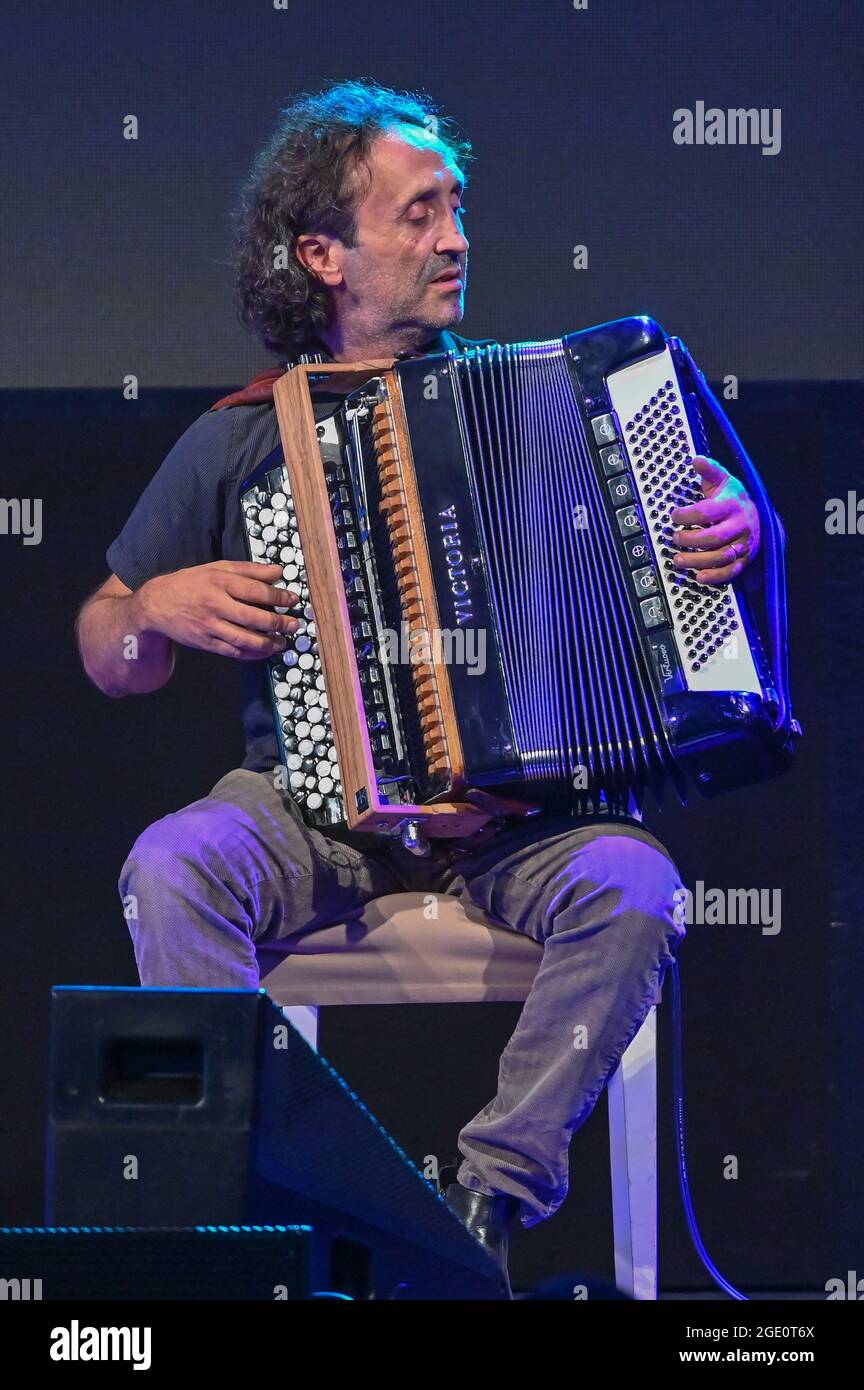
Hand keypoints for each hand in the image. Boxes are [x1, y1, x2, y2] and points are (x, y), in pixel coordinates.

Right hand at [137, 561, 300, 659]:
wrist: (157, 605)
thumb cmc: (191, 583)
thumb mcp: (216, 568)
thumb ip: (249, 569)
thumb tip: (278, 571)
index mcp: (219, 582)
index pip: (255, 590)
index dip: (278, 596)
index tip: (293, 599)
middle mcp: (215, 604)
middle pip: (253, 617)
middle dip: (278, 623)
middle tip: (294, 624)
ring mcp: (210, 626)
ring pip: (244, 639)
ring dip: (268, 643)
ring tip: (283, 641)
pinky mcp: (206, 642)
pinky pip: (233, 652)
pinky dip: (252, 654)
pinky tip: (265, 651)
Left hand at [669, 456, 760, 585]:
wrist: (760, 517)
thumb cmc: (734, 498)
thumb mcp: (723, 480)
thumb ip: (709, 470)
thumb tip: (696, 459)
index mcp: (733, 505)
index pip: (708, 511)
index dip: (687, 515)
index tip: (674, 515)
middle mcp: (740, 525)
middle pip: (715, 537)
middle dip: (691, 540)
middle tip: (675, 538)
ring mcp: (743, 544)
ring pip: (721, 557)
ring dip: (698, 561)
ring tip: (678, 560)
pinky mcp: (744, 559)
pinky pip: (731, 572)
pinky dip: (715, 577)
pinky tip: (699, 577)